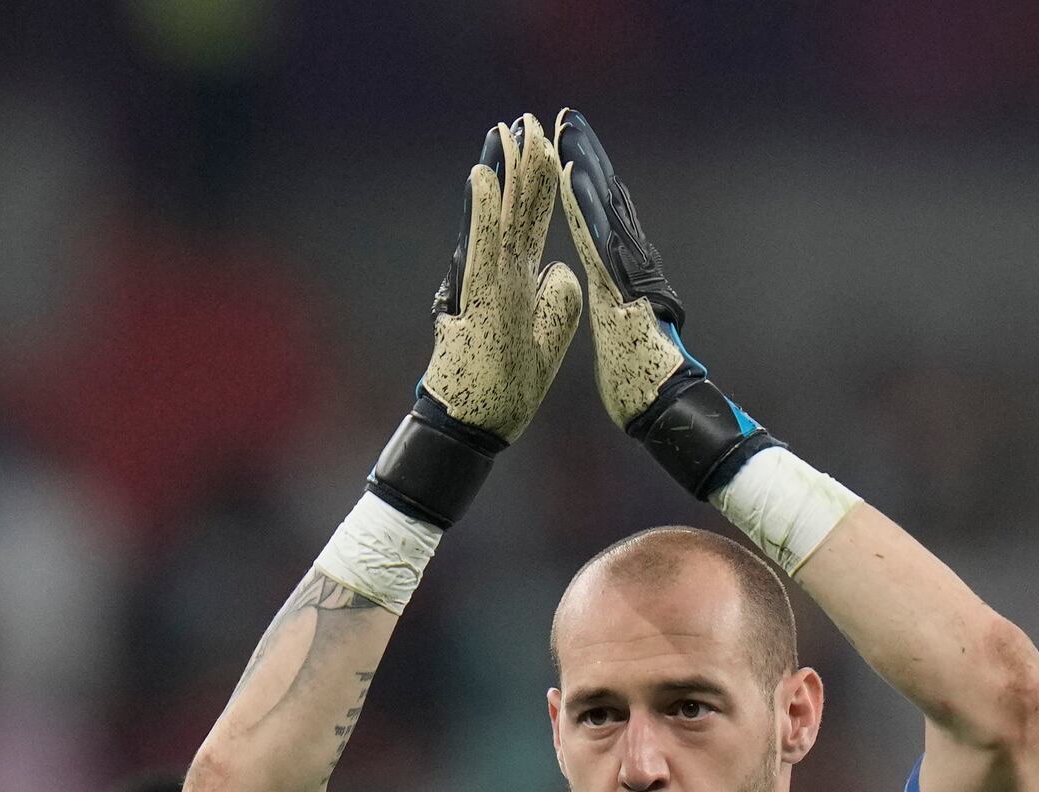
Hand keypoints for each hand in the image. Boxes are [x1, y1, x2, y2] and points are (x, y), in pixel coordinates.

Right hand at [419, 114, 580, 444]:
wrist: (476, 424)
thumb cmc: (504, 389)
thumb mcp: (546, 339)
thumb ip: (556, 302)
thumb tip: (562, 269)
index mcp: (518, 283)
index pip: (530, 222)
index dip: (539, 185)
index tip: (543, 145)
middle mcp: (500, 276)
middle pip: (515, 210)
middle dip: (523, 165)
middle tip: (525, 119)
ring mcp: (489, 285)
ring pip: (499, 216)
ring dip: (504, 173)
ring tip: (507, 132)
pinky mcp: (483, 300)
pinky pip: (485, 247)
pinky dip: (483, 209)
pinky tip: (482, 175)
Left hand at [554, 109, 777, 497]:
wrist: (666, 412)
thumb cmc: (643, 389)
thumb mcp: (622, 342)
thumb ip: (620, 316)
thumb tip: (622, 310)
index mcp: (619, 282)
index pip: (597, 225)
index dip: (583, 187)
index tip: (566, 151)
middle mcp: (626, 271)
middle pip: (603, 204)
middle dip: (585, 159)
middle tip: (566, 118)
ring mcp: (626, 276)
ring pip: (600, 212)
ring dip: (583, 168)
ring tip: (565, 130)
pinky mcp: (620, 288)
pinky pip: (596, 237)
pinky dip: (583, 204)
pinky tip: (570, 172)